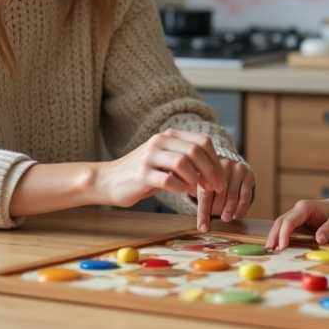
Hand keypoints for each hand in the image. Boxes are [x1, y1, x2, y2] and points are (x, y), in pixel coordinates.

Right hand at [97, 128, 223, 207]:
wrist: (109, 180)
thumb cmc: (143, 174)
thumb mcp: (166, 161)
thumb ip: (187, 162)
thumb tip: (214, 173)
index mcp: (169, 136)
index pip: (203, 141)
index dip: (216, 161)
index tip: (220, 179)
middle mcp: (159, 142)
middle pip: (196, 150)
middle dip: (211, 171)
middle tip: (215, 187)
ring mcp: (149, 157)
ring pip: (183, 162)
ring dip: (196, 179)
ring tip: (197, 190)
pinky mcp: (141, 174)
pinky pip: (168, 179)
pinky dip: (180, 187)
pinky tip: (181, 192)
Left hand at [194, 157, 254, 232]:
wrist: (227, 168)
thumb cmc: (211, 181)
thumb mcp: (201, 186)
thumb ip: (200, 202)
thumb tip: (202, 227)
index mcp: (207, 168)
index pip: (204, 193)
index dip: (204, 213)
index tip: (203, 228)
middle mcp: (223, 165)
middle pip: (220, 194)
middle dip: (217, 210)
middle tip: (216, 218)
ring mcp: (237, 168)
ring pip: (233, 196)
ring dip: (229, 211)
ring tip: (226, 218)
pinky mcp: (248, 174)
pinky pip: (245, 196)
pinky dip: (241, 208)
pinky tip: (236, 214)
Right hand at [265, 197, 328, 250]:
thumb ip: (328, 229)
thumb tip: (319, 240)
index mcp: (305, 207)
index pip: (290, 220)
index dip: (284, 233)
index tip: (282, 246)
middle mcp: (298, 209)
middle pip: (281, 221)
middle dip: (275, 235)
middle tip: (270, 249)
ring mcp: (296, 215)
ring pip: (281, 224)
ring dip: (275, 236)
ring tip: (270, 249)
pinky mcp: (297, 221)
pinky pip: (285, 227)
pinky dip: (280, 236)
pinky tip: (277, 245)